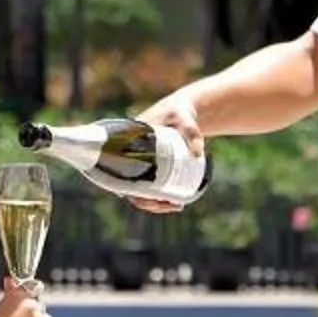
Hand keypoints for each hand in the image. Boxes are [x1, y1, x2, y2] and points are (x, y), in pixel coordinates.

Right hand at [125, 92, 205, 214]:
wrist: (182, 111)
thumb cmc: (179, 112)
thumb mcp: (184, 119)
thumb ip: (191, 133)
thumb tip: (197, 153)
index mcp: (127, 144)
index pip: (120, 174)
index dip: (132, 191)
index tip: (152, 198)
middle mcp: (130, 156)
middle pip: (130, 188)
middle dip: (149, 202)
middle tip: (172, 204)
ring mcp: (140, 163)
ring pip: (140, 190)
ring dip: (154, 203)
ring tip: (176, 206)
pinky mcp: (151, 167)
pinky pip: (148, 187)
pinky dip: (157, 198)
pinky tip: (172, 204)